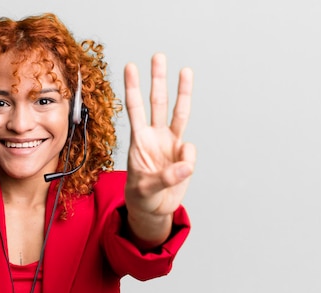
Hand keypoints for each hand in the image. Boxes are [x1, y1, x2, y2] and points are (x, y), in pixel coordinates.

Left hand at [123, 53, 194, 245]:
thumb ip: (166, 178)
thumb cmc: (141, 196)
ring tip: (185, 70)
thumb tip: (187, 165)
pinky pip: (191, 150)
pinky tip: (180, 172)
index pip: (134, 110)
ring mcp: (170, 143)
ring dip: (182, 91)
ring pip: (178, 112)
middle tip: (158, 56)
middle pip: (157, 102)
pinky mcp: (183, 154)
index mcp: (138, 141)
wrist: (153, 208)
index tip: (129, 67)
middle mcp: (154, 136)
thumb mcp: (146, 190)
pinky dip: (189, 160)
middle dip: (157, 79)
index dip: (132, 89)